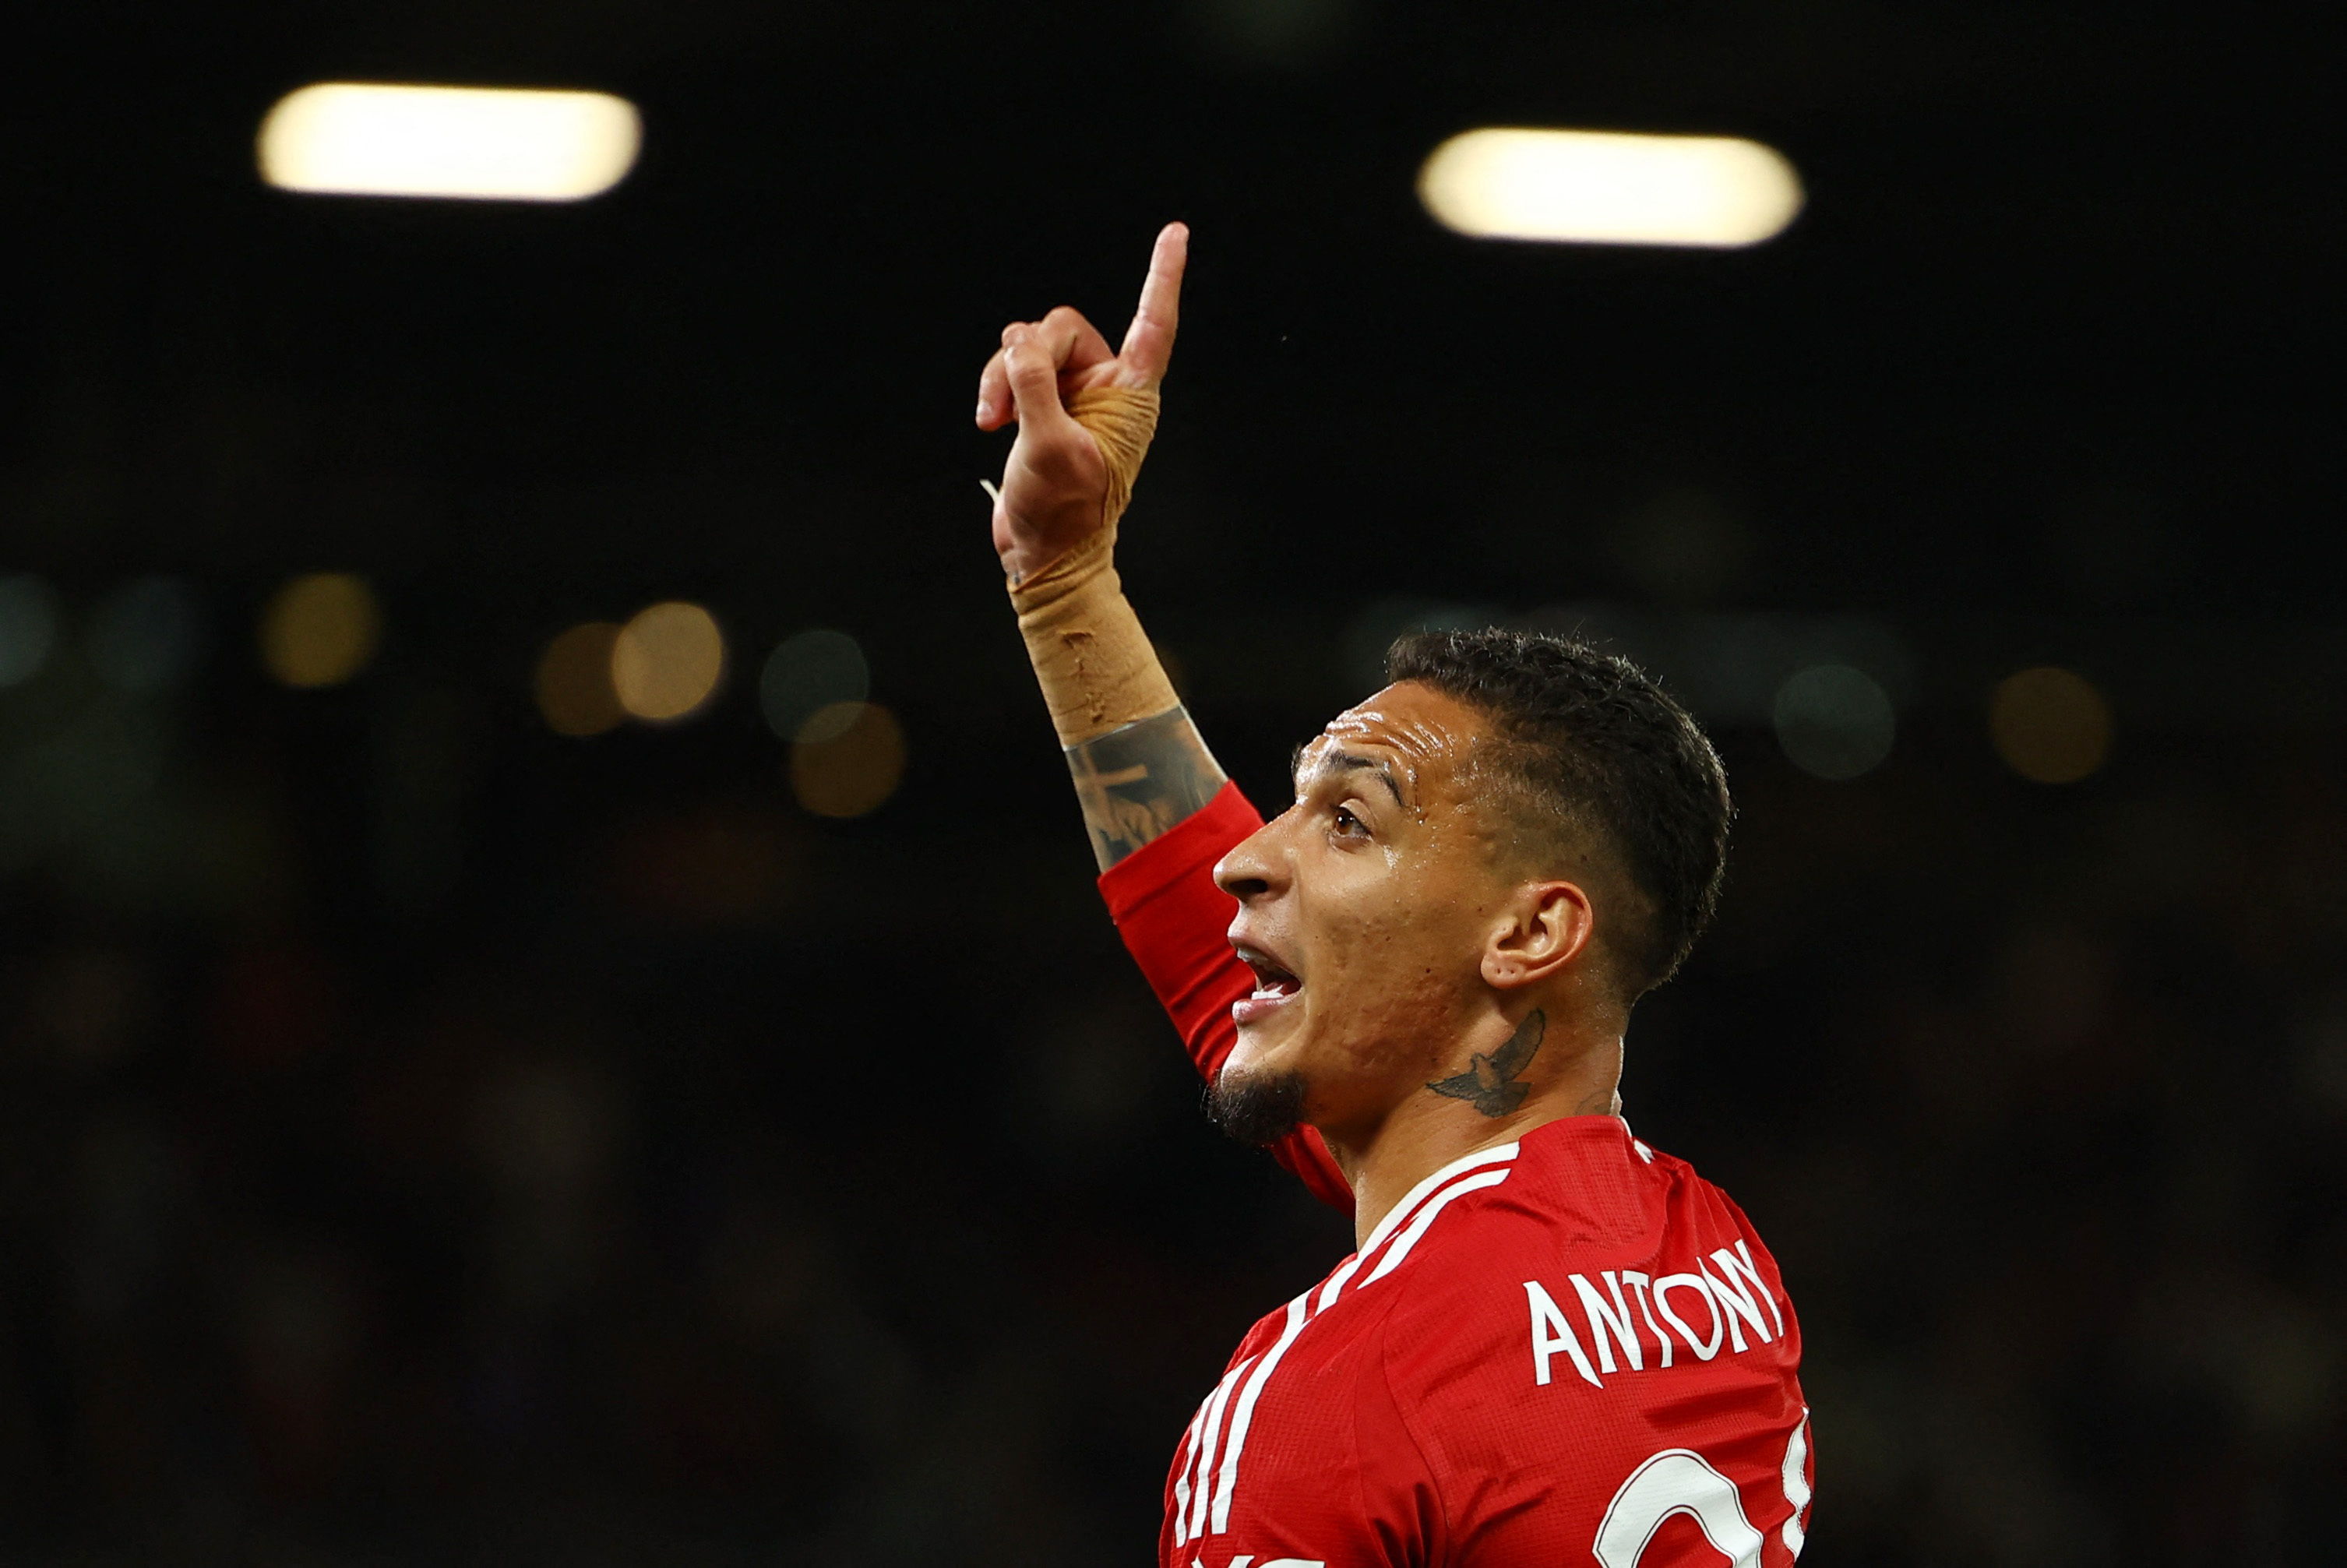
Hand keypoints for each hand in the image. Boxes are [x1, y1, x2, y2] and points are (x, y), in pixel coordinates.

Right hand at [975, 222, 1186, 580]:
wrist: (1043, 555)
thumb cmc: (1063, 514)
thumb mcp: (1048, 447)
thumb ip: (1034, 386)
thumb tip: (1019, 341)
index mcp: (1130, 397)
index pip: (1153, 324)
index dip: (1163, 276)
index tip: (1177, 232)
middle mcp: (1105, 388)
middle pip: (1062, 329)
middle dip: (1024, 359)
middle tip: (1006, 407)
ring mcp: (1072, 396)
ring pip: (1029, 347)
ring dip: (1002, 377)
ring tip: (993, 420)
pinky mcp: (1043, 406)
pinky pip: (1014, 368)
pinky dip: (996, 388)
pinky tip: (990, 422)